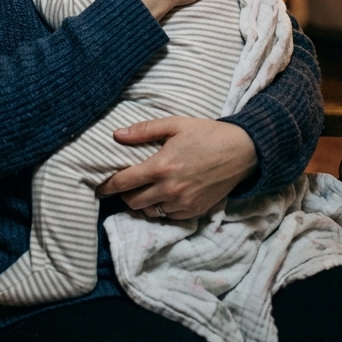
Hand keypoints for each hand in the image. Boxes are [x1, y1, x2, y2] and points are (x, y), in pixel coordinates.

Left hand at [96, 117, 257, 220]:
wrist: (242, 151)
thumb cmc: (206, 134)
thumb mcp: (174, 124)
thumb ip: (144, 130)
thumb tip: (116, 135)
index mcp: (161, 166)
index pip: (124, 183)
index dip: (107, 187)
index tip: (99, 188)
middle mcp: (169, 189)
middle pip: (133, 202)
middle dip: (124, 196)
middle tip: (124, 187)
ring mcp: (183, 203)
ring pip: (149, 212)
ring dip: (141, 204)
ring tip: (142, 192)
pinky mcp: (195, 212)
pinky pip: (168, 216)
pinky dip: (161, 209)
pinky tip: (162, 196)